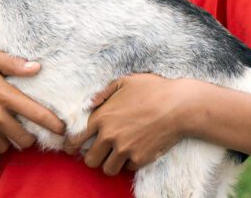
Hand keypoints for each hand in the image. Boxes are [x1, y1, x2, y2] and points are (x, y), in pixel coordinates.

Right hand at [0, 50, 65, 153]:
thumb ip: (14, 64)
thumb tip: (37, 68)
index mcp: (4, 95)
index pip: (37, 114)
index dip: (53, 125)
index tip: (62, 129)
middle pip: (23, 139)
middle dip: (29, 136)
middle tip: (28, 129)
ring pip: (5, 147)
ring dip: (9, 141)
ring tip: (7, 129)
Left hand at [64, 74, 195, 175]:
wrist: (179, 105)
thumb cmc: (153, 89)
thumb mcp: (125, 82)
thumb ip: (103, 93)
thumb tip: (90, 104)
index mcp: (101, 117)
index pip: (75, 139)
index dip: (71, 146)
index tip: (74, 148)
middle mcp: (109, 136)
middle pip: (90, 160)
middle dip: (93, 157)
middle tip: (100, 152)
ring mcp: (125, 149)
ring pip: (107, 169)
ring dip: (110, 163)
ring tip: (117, 155)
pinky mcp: (140, 158)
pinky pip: (128, 168)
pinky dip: (130, 163)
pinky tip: (135, 151)